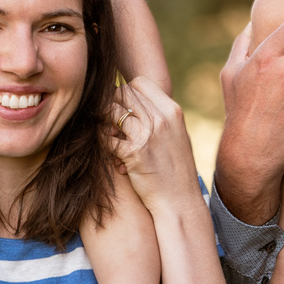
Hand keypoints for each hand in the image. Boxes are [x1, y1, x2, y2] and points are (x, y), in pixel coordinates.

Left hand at [111, 78, 201, 217]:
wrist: (180, 200)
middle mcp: (160, 119)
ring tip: (109, 132)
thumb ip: (161, 115)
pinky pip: (106, 137)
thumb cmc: (177, 168)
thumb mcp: (177, 134)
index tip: (124, 105)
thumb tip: (137, 100)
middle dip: (113, 104)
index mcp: (172, 111)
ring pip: (112, 111)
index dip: (127, 91)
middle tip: (112, 119)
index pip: (139, 83)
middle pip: (123, 93)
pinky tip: (108, 149)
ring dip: (105, 120)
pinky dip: (103, 140)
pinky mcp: (132, 153)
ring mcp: (146, 135)